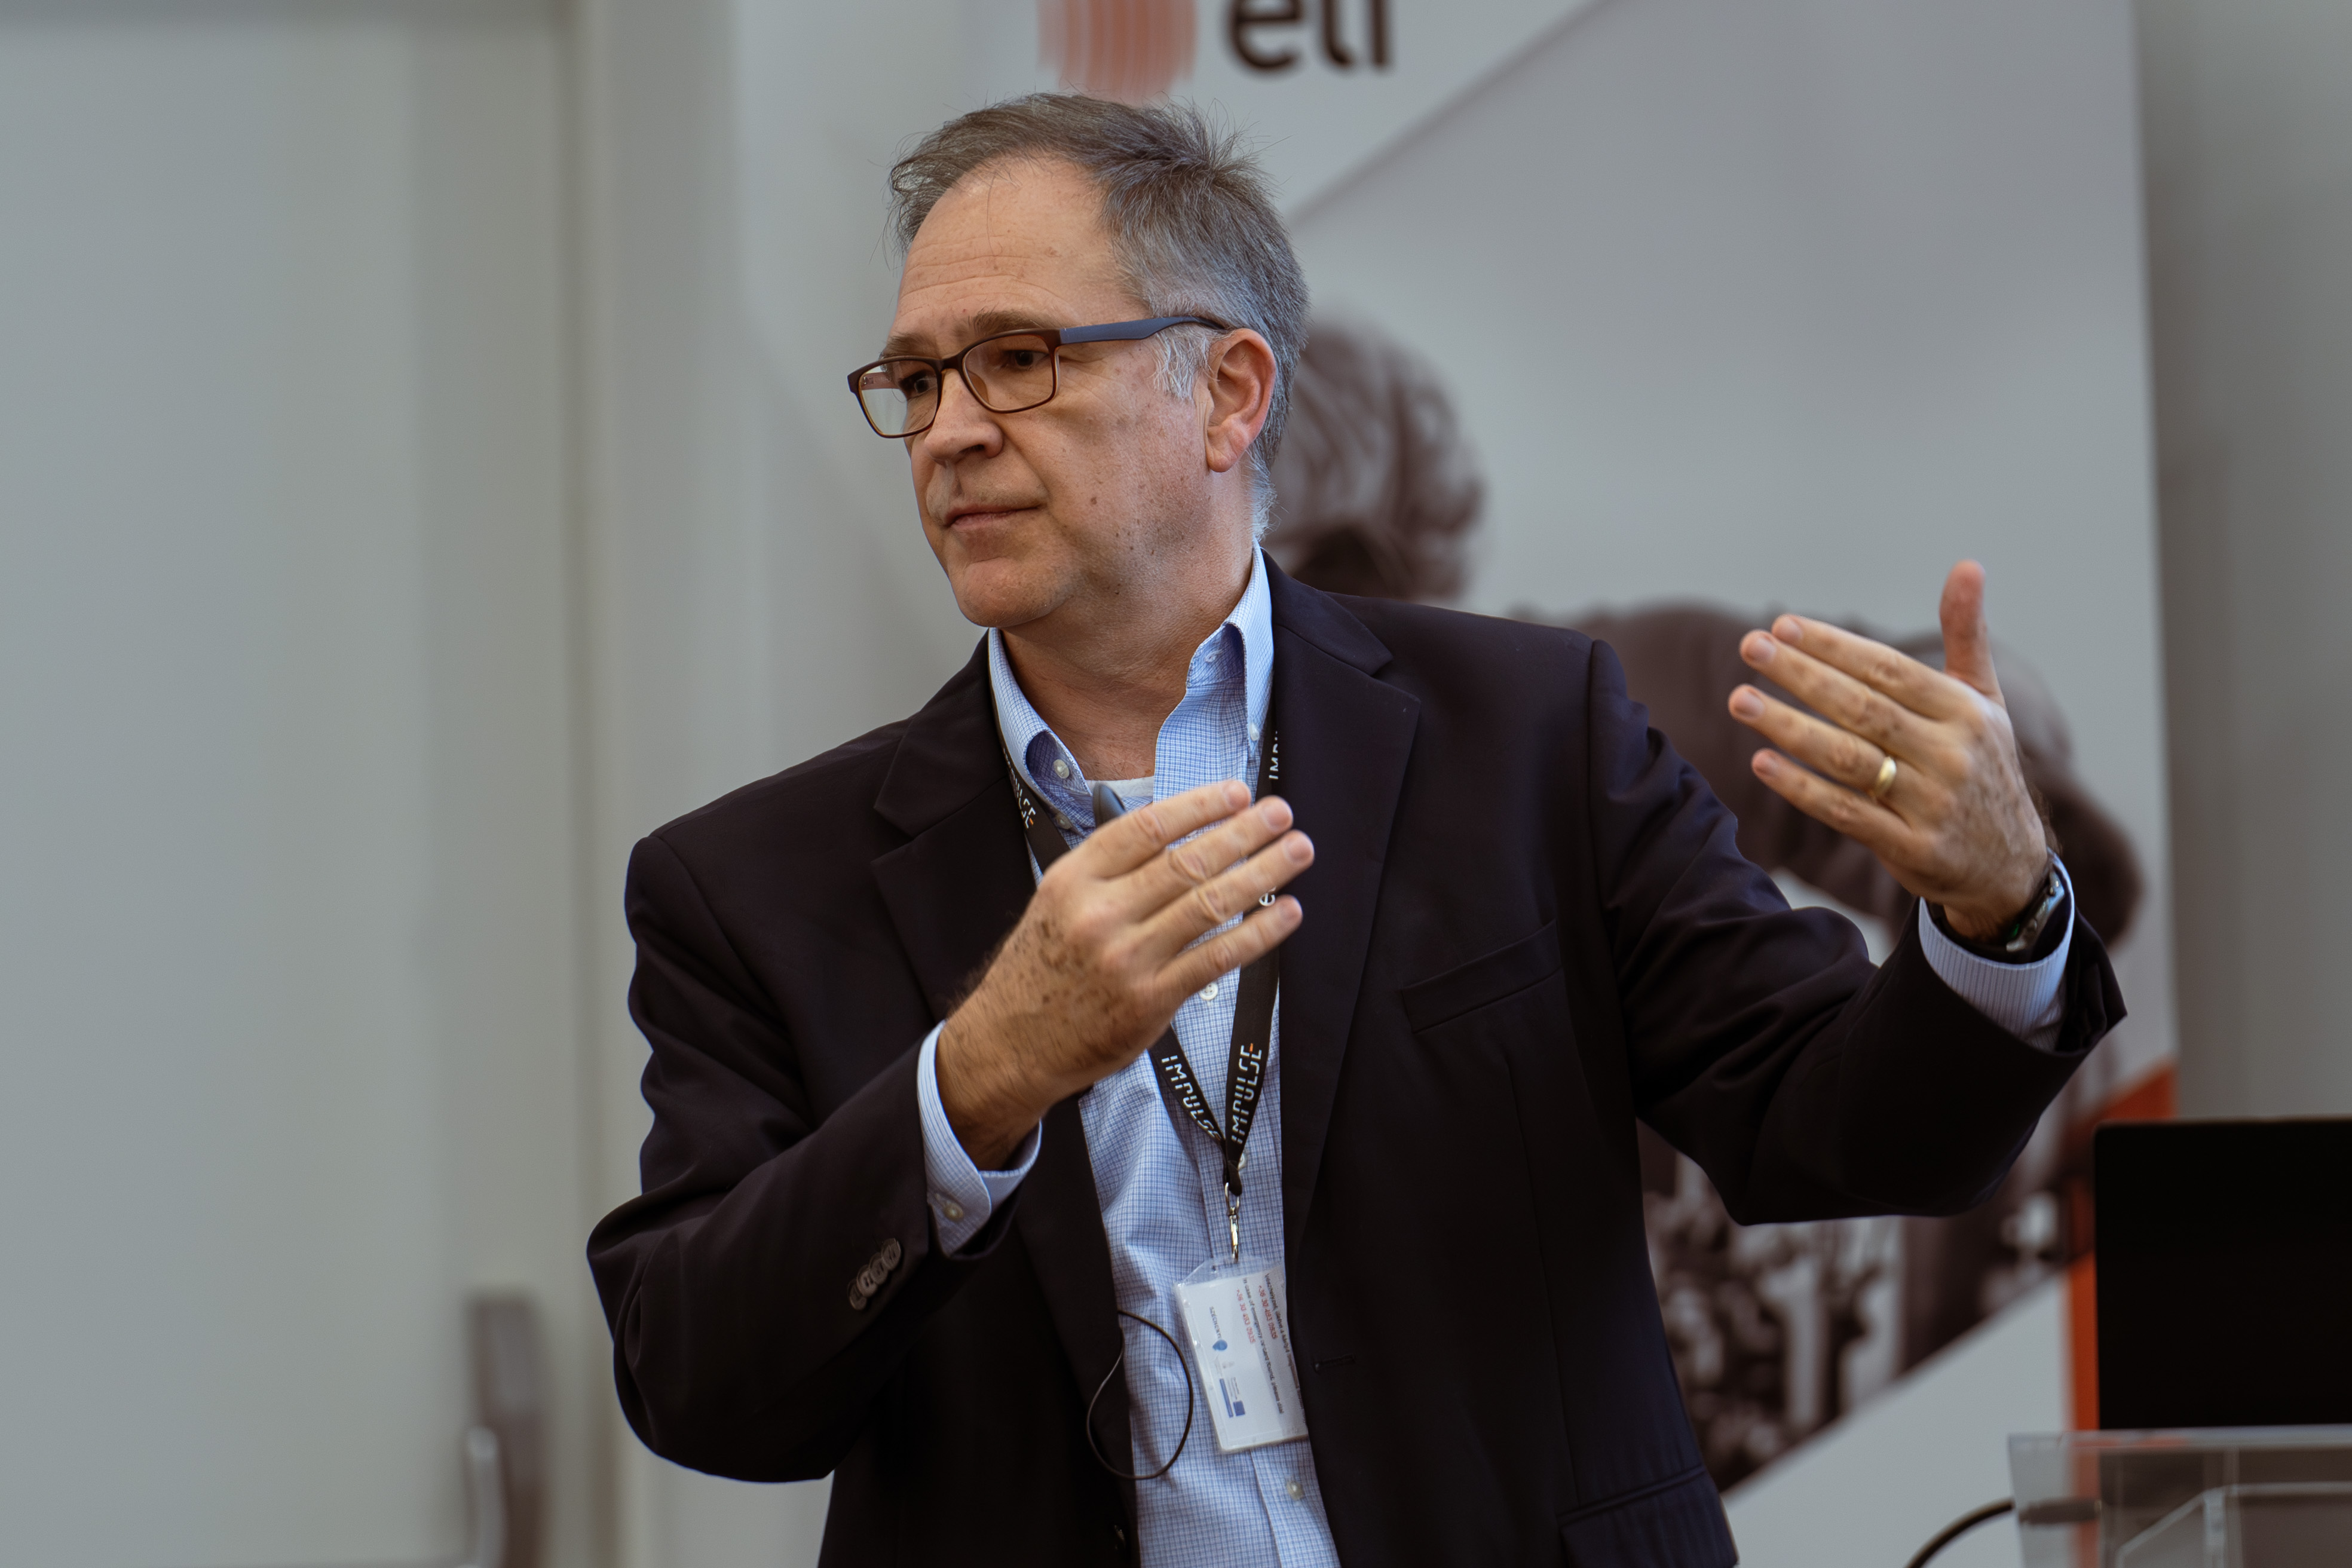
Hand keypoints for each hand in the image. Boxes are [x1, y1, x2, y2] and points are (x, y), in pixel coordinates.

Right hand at [937, 780, 1313, 1165]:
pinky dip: (1258, 932)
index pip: (1148, 827)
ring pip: (1209, 903)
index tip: (1238, 793)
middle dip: (1243, 832)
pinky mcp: (1151, 1000)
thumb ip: (1110, 869)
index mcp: (1076, 878)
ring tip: (1295, 851)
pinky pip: (1217, 957)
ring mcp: (1128, 958)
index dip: (1200, 806)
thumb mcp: (1057, 901)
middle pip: (1186, 861)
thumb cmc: (1041, 967)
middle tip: (1281, 813)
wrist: (1012, 1042)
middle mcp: (1101, 913)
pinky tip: (1286, 913)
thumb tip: (1178, 833)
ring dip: (1262, 873)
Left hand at [1726, 561, 2049, 941]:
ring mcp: (1931, 804)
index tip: (1783, 625)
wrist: (2008, 866)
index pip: (1888, 670)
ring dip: (1789, 727)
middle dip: (1802, 675)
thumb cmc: (1983, 767)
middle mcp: (1951, 754)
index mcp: (1965, 712)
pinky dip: (1802, 787)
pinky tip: (1762, 762)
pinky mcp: (1911, 848)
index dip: (1834, 646)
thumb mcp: (1985, 701)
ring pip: (1848, 758)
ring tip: (1740, 699)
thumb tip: (1968, 565)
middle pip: (1862, 708)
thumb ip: (1966, 636)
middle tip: (1750, 646)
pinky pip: (1846, 812)